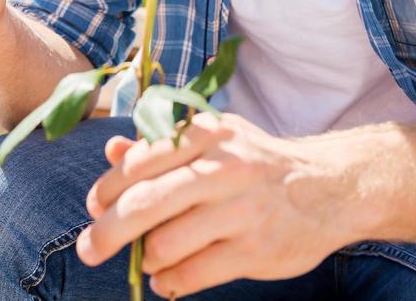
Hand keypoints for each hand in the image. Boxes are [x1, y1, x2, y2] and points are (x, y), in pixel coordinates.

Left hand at [76, 112, 355, 298]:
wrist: (327, 185)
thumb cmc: (255, 160)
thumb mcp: (213, 138)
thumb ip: (161, 146)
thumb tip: (112, 151)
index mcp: (206, 134)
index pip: (141, 161)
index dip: (108, 186)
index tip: (94, 205)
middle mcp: (222, 168)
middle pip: (146, 203)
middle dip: (107, 231)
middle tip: (88, 249)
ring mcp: (240, 211)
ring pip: (166, 244)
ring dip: (146, 257)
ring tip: (149, 257)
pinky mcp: (255, 250)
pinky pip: (193, 274)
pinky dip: (170, 281)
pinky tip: (168, 279)